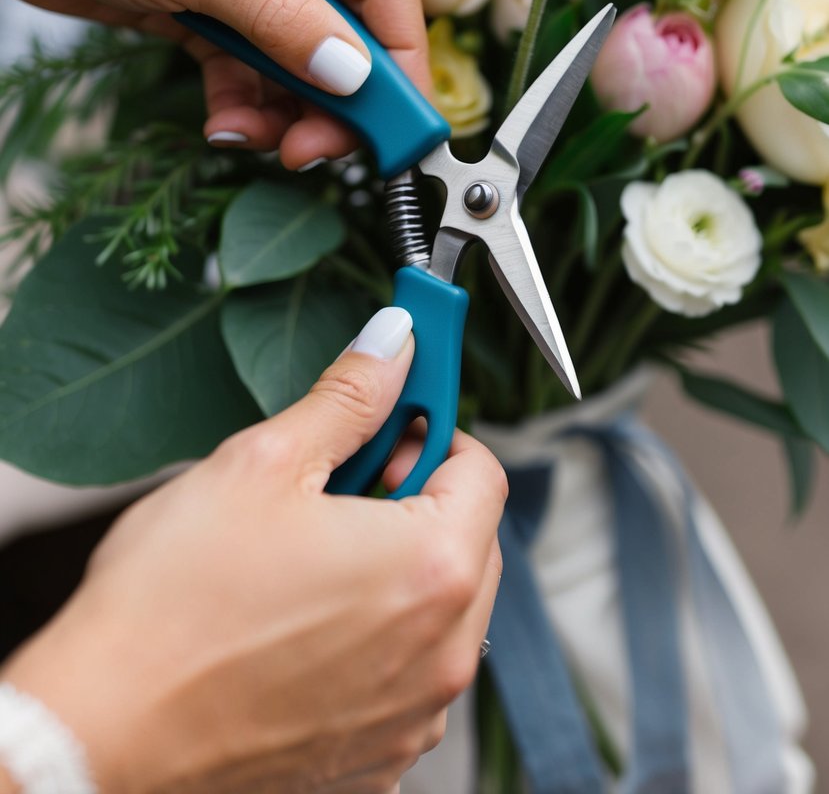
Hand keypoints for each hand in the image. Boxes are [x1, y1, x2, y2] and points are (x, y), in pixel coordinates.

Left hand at [0, 0, 428, 167]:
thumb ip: (279, 18)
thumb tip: (353, 74)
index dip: (402, 58)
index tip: (402, 126)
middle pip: (351, 30)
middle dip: (340, 98)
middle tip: (316, 150)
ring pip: (303, 61)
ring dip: (288, 111)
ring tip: (259, 143)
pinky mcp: (210, 9)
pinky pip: (250, 69)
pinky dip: (244, 104)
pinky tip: (224, 126)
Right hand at [1, 307, 505, 793]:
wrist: (101, 738)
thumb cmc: (170, 607)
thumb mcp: (263, 465)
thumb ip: (348, 398)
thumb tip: (394, 345)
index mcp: (430, 569)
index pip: (482, 470)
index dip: (434, 426)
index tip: (399, 409)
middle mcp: (442, 653)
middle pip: (469, 540)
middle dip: (417, 496)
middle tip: (342, 478)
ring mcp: (412, 715)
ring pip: (439, 609)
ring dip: (396, 567)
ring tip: (310, 553)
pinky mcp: (375, 759)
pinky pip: (406, 674)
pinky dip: (376, 637)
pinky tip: (302, 621)